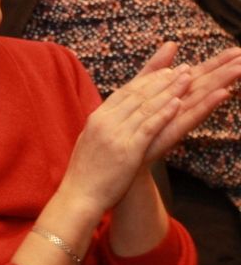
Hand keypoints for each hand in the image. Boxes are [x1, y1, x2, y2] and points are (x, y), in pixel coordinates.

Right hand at [61, 53, 191, 214]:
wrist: (79, 196)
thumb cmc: (86, 174)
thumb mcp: (90, 142)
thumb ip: (103, 126)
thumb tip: (114, 115)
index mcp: (96, 118)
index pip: (125, 92)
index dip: (147, 79)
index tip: (164, 69)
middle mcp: (105, 121)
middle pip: (138, 95)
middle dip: (162, 79)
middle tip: (182, 68)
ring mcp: (115, 134)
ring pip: (146, 107)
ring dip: (169, 91)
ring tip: (186, 79)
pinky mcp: (127, 150)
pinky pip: (148, 126)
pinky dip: (164, 113)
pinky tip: (177, 103)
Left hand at [134, 42, 240, 161]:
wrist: (121, 153)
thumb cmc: (134, 122)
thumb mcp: (141, 87)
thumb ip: (156, 67)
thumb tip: (172, 43)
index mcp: (175, 94)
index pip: (200, 74)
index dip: (218, 62)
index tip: (237, 49)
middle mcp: (181, 105)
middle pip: (207, 84)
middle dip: (227, 70)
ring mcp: (178, 118)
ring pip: (204, 97)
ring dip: (222, 83)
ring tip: (239, 69)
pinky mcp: (172, 131)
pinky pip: (193, 116)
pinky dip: (207, 105)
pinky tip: (223, 94)